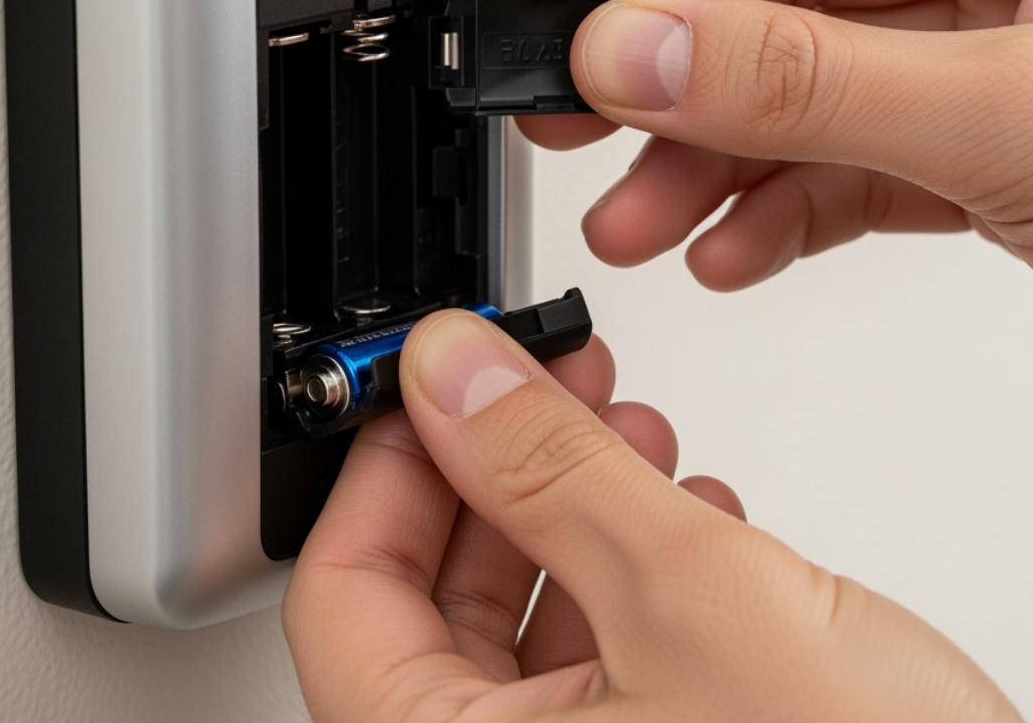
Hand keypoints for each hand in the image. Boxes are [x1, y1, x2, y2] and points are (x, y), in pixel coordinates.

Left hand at [283, 311, 1020, 721]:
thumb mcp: (692, 598)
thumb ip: (551, 472)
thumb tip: (452, 372)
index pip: (340, 600)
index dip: (385, 466)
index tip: (435, 379)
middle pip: (429, 609)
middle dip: (492, 472)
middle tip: (536, 382)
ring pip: (526, 627)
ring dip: (568, 510)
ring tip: (618, 425)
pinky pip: (605, 661)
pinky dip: (634, 572)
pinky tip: (686, 509)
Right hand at [515, 0, 1032, 493]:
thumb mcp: (1021, 119)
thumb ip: (807, 80)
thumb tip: (638, 43)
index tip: (563, 4)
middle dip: (682, 63)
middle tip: (571, 112)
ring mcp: (1013, 48)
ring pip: (816, 78)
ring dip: (719, 148)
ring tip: (639, 215)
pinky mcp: (1004, 149)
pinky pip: (857, 155)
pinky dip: (787, 203)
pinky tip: (731, 247)